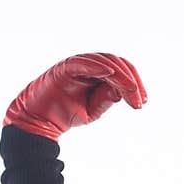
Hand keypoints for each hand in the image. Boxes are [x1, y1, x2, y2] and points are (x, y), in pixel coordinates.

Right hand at [2, 52, 146, 140]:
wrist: (41, 121)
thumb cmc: (66, 114)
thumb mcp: (94, 109)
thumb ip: (107, 97)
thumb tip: (124, 89)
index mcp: (97, 74)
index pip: (121, 71)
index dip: (135, 83)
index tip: (142, 102)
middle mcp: (88, 66)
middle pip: (117, 63)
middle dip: (132, 82)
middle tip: (139, 102)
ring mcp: (76, 65)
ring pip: (104, 61)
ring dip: (121, 77)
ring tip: (131, 92)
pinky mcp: (64, 68)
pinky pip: (82, 63)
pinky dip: (97, 66)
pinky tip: (110, 74)